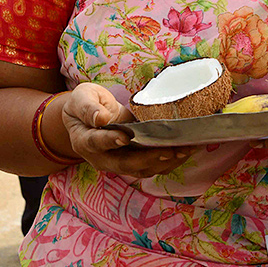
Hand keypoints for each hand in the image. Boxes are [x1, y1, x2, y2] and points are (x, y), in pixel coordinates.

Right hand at [61, 83, 197, 177]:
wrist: (89, 116)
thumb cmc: (85, 103)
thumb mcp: (81, 97)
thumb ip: (88, 107)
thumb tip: (100, 118)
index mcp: (85, 140)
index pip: (97, 143)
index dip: (110, 141)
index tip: (124, 137)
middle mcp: (101, 158)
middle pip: (124, 164)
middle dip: (148, 158)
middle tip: (169, 151)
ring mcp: (118, 162)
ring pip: (141, 169)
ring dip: (164, 162)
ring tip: (185, 150)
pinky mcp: (133, 161)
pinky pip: (152, 166)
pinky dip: (169, 161)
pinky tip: (186, 150)